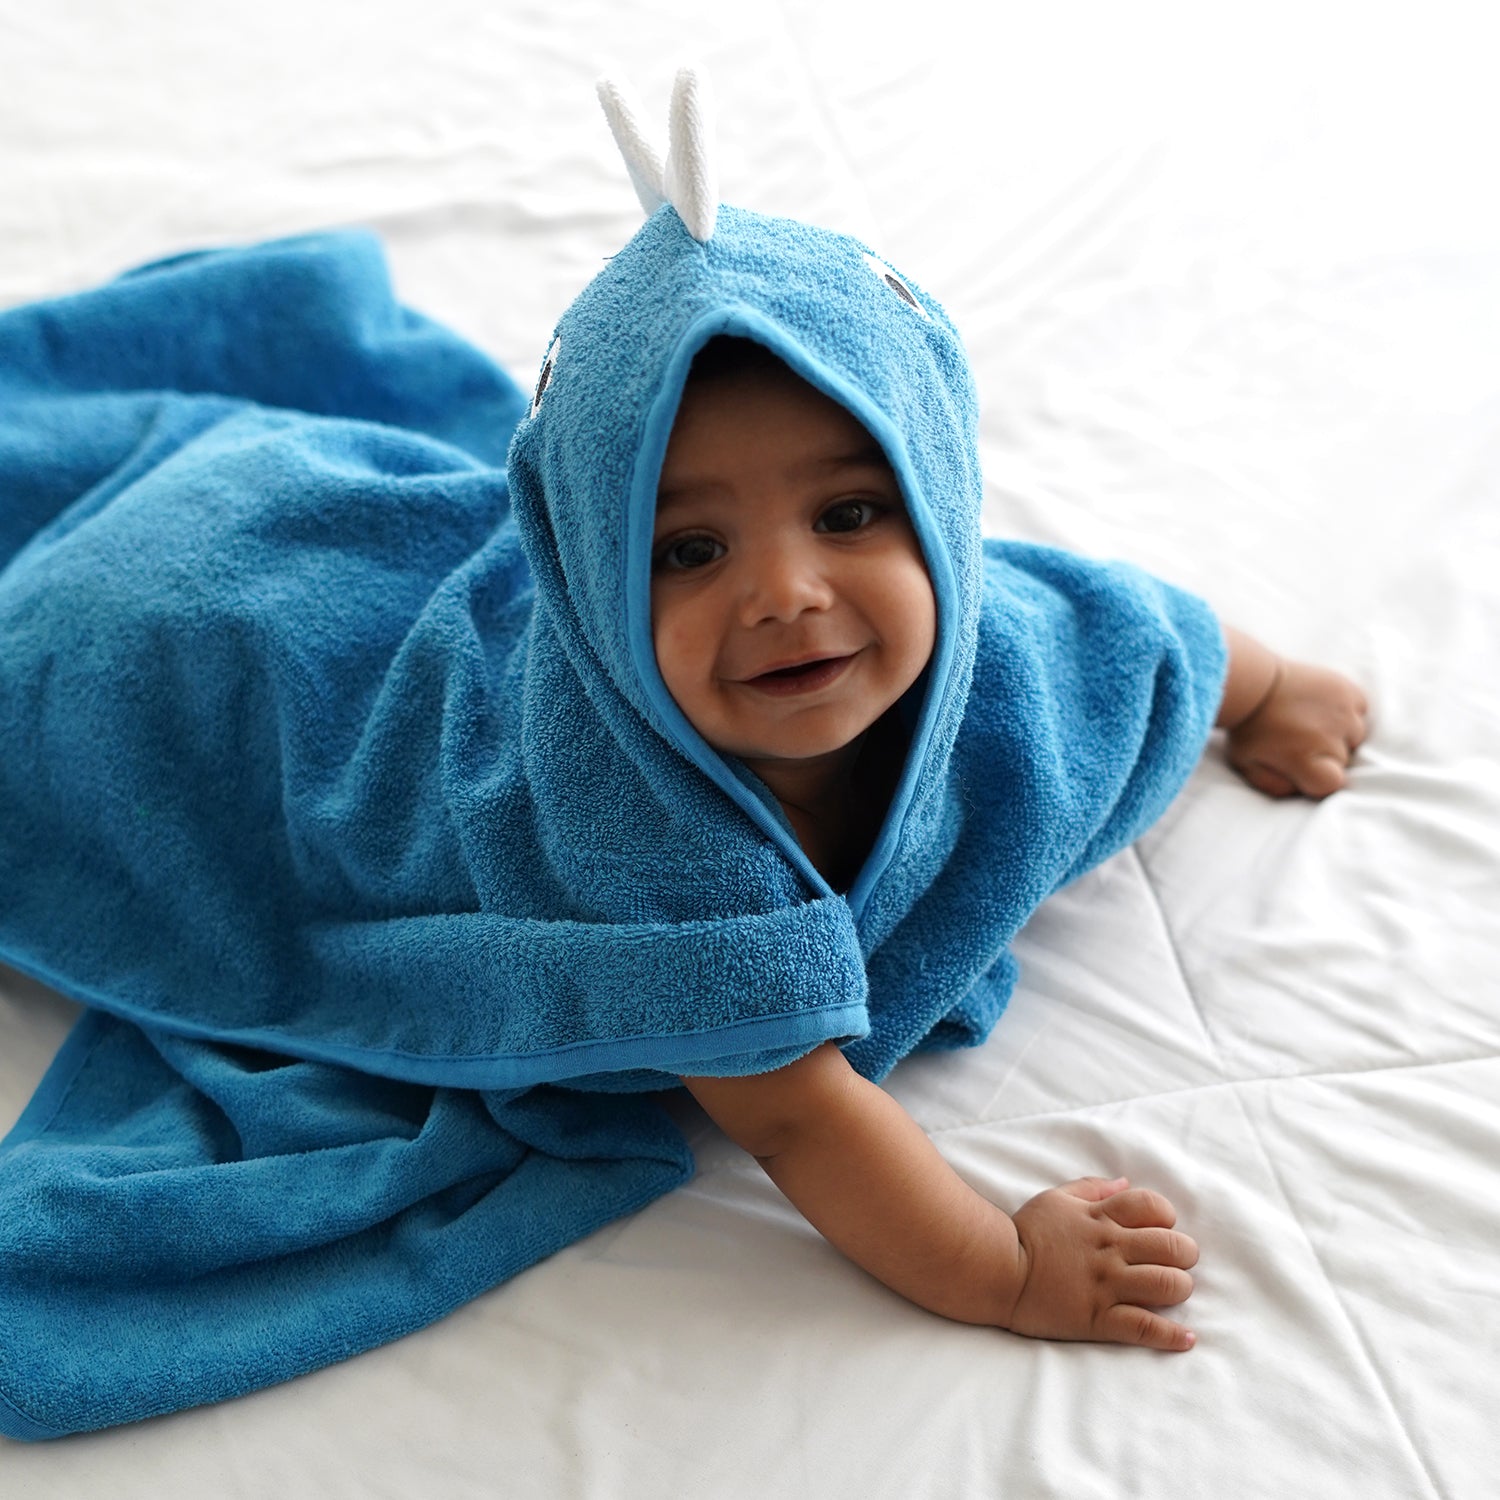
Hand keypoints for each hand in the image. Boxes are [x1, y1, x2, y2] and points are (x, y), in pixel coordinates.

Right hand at [1001, 1177, 1197, 1350]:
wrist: (998, 1272)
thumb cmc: (1025, 1233)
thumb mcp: (1056, 1199)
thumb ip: (1092, 1188)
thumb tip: (1125, 1184)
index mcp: (1100, 1218)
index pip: (1152, 1206)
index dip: (1167, 1216)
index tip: (1162, 1228)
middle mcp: (1110, 1250)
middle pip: (1172, 1247)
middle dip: (1184, 1254)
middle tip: (1177, 1262)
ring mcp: (1106, 1286)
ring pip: (1167, 1285)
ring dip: (1179, 1288)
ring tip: (1174, 1290)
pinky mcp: (1099, 1319)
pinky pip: (1145, 1328)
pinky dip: (1171, 1335)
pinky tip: (1186, 1337)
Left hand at [1226, 658, 1367, 798]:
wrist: (1251, 681)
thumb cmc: (1247, 728)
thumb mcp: (1247, 765)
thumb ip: (1275, 786)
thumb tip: (1302, 790)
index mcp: (1305, 759)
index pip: (1333, 784)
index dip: (1319, 779)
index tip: (1304, 767)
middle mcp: (1330, 737)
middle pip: (1345, 760)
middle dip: (1326, 756)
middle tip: (1300, 740)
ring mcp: (1343, 712)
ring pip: (1356, 735)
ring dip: (1340, 734)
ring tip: (1312, 723)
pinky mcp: (1348, 690)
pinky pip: (1361, 710)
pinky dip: (1349, 713)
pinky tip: (1325, 709)